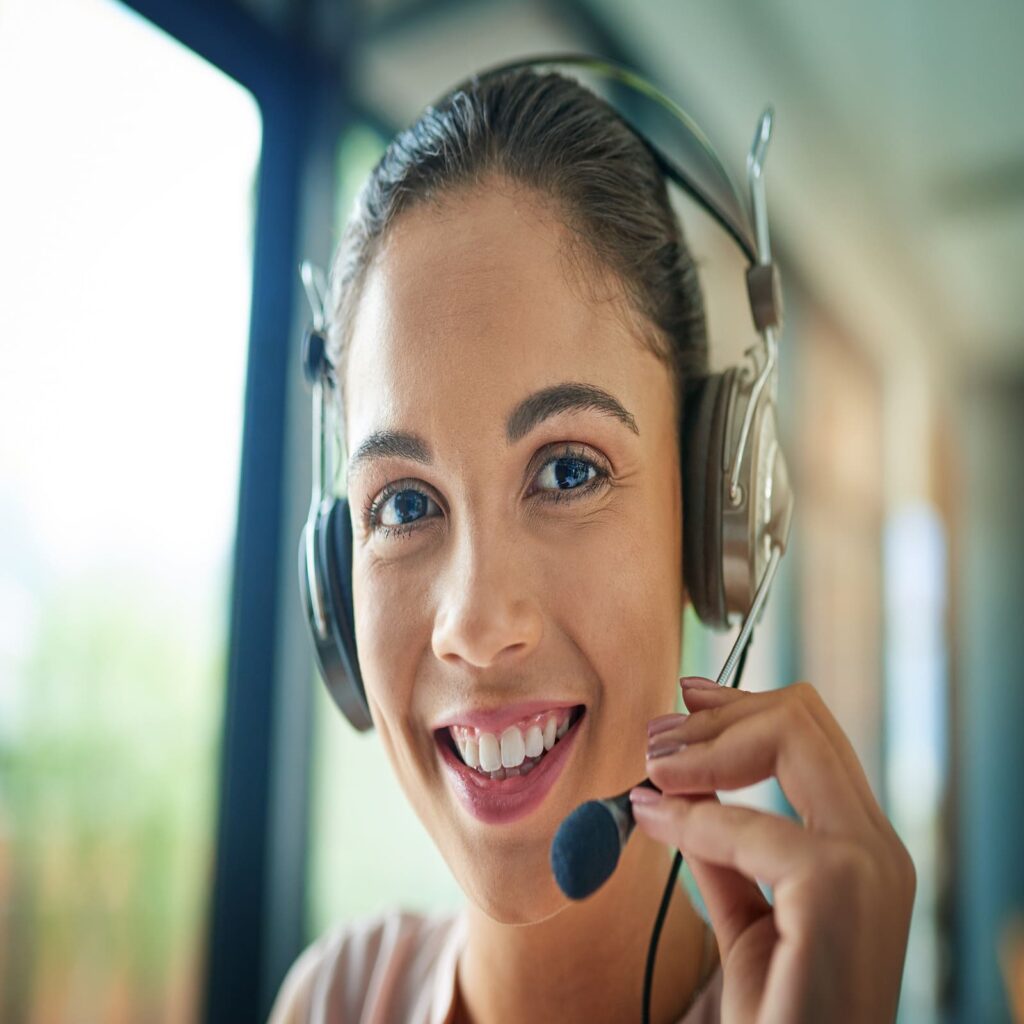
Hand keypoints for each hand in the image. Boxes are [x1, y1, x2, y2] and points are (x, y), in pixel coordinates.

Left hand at [630, 677, 915, 1023]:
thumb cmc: (779, 1013)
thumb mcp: (746, 914)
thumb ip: (722, 847)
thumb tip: (681, 785)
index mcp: (864, 847)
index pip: (812, 737)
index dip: (743, 706)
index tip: (685, 700)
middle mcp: (879, 846)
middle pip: (804, 719)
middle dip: (721, 714)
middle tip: (657, 736)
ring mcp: (868, 864)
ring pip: (790, 738)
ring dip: (705, 746)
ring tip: (650, 768)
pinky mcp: (838, 888)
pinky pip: (747, 822)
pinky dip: (692, 816)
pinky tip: (653, 821)